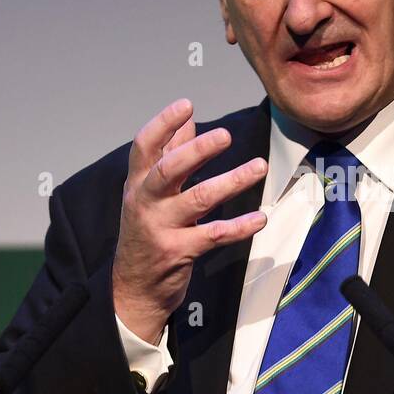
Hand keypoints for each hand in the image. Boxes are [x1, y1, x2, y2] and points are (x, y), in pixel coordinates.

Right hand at [112, 98, 267, 341]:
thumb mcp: (149, 193)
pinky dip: (240, 226)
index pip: (144, 147)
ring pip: (198, 200)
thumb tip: (187, 123)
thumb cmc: (145, 232)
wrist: (133, 288)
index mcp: (137, 184)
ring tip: (260, 166)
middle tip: (225, 136)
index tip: (187, 105)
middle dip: (197, 151)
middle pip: (169, 170)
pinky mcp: (179, 252)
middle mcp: (145, 203)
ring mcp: (160, 228)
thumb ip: (168, 157)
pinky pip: (215, 235)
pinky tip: (261, 217)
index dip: (163, 124)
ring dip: (232, 182)